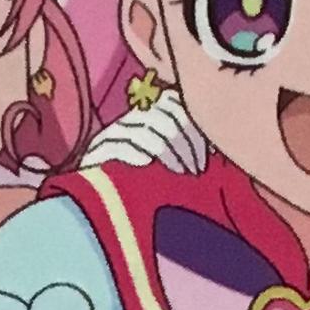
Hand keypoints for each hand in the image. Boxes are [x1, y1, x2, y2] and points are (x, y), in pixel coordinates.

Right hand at [76, 90, 208, 175]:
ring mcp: (112, 134)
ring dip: (168, 152)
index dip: (194, 127)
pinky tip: (147, 165)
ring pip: (145, 130)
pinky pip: (119, 144)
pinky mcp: (96, 150)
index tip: (210, 154)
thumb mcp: (173, 165)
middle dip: (186, 143)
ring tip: (180, 172)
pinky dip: (136, 154)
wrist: (106, 205)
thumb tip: (214, 147)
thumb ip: (188, 149)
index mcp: (150, 116)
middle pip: (163, 117)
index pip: (173, 103)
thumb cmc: (148, 186)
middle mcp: (130, 120)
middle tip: (196, 170)